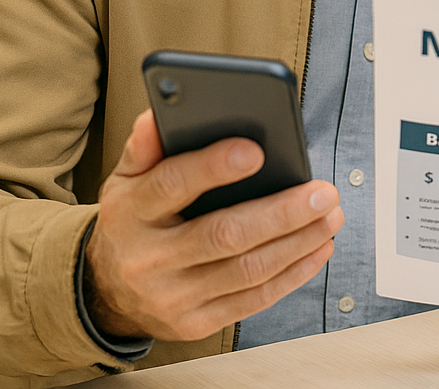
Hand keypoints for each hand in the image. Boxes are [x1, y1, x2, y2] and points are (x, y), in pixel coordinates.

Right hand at [84, 110, 343, 341]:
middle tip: (322, 192)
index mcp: (131, 212)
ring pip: (247, 269)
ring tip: (330, 216)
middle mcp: (149, 258)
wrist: (108, 292)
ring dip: (298, 242)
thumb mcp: (127, 178)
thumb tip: (160, 115)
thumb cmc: (133, 222)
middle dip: (281, 213)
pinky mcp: (195, 323)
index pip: (171, 185)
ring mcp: (172, 296)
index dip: (213, 167)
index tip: (256, 150)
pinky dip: (293, 273)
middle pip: (223, 235)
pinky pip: (253, 300)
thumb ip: (147, 145)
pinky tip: (318, 248)